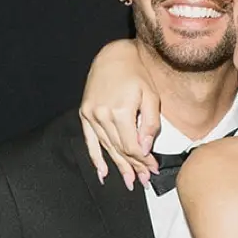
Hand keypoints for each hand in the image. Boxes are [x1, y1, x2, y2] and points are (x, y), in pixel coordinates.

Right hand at [80, 39, 160, 189]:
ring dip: (119, 166)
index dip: (144, 161)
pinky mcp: (85, 113)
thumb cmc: (137, 73)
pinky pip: (90, 141)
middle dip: (134, 167)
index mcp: (121, 111)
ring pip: (107, 148)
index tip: (153, 169)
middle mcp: (103, 115)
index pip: (133, 146)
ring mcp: (91, 115)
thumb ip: (150, 122)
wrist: (113, 55)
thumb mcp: (151, 95)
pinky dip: (96, 158)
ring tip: (129, 181)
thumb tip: (145, 148)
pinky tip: (103, 173)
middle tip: (144, 181)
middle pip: (120, 149)